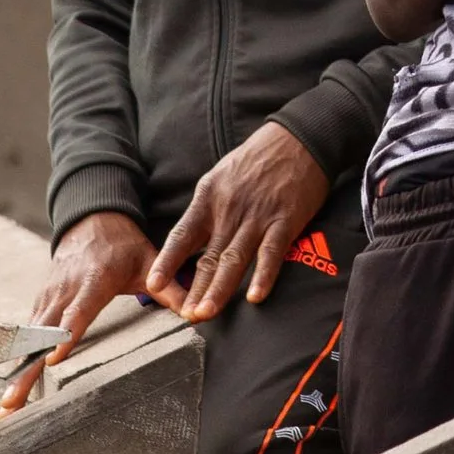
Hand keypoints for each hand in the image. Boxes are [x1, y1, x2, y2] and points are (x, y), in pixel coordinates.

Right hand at [2, 208, 156, 408]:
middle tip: (11, 403)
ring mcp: (48, 297)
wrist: (92, 220)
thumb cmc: (124, 246)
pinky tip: (10, 391)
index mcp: (94, 279)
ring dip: (16, 372)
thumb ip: (171, 289)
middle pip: (43, 335)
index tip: (51, 360)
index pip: (78, 311)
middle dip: (27, 369)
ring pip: (28, 340)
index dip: (65, 335)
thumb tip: (196, 314)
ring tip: (6, 408)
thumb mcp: (149, 262)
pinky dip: (15, 361)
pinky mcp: (39, 303)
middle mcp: (65, 290)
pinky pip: (25, 336)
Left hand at [145, 124, 331, 321]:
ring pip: (234, 259)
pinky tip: (255, 296)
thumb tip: (192, 241)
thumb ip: (207, 208)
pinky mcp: (285, 219)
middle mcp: (230, 209)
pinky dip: (264, 275)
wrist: (300, 137)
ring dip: (219, 289)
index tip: (153, 284)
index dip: (167, 262)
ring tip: (206, 313)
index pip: (182, 235)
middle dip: (195, 289)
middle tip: (185, 316)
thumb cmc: (259, 157)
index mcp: (209, 197)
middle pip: (208, 256)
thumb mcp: (221, 175)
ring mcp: (258, 215)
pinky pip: (271, 252)